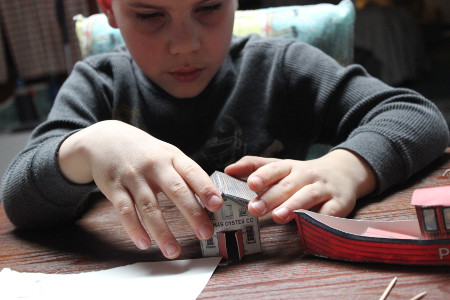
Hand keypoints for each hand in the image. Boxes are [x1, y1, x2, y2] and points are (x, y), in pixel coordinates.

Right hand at [58, 120, 222, 258]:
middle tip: (205, 233)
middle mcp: (154, 165)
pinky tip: (144, 244)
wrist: (105, 139)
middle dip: (192, 213)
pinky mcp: (114, 187)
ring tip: (173, 251)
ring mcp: (133, 176)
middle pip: (176, 190)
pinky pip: (125, 211)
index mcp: (172, 157)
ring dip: (162, 231)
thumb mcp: (166, 154)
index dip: (206, 188)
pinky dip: (135, 229)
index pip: (192, 172)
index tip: (217, 205)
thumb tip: (210, 199)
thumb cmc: (144, 152)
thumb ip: (185, 174)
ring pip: (150, 206)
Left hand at [224, 149, 376, 222]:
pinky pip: (330, 211)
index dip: (263, 175)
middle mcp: (306, 175)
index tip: (251, 183)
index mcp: (290, 167)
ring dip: (293, 206)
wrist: (344, 172)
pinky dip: (320, 218)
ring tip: (278, 217)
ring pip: (308, 196)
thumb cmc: (303, 174)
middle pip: (288, 185)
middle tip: (255, 208)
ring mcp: (324, 188)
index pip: (275, 168)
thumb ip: (255, 167)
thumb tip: (228, 170)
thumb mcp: (281, 167)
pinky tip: (310, 224)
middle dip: (271, 197)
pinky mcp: (339, 203)